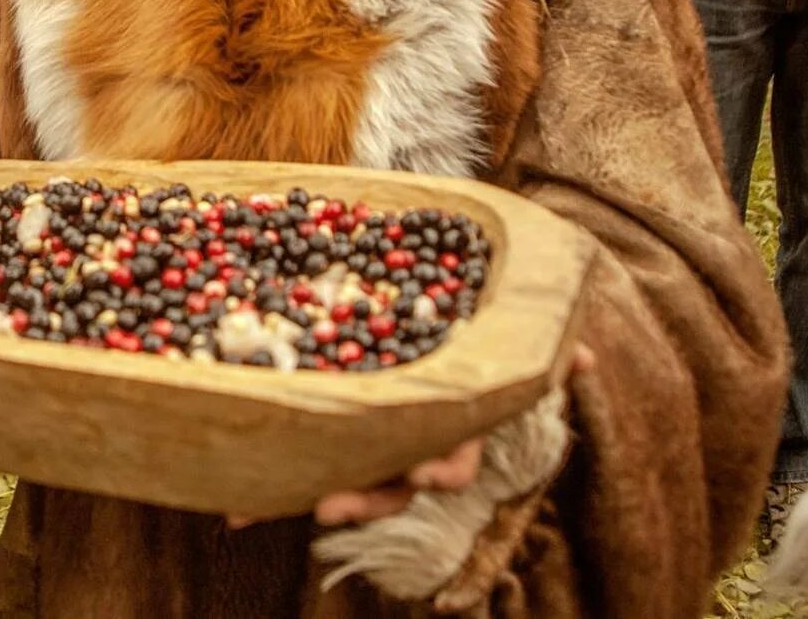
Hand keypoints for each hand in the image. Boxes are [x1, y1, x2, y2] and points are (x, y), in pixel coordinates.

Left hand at [231, 345, 594, 529]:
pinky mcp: (322, 422)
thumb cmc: (473, 317)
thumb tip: (581, 357)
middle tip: (329, 505)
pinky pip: (292, 453)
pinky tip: (226, 509)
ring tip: (256, 510)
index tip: (423, 475)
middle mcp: (406, 435)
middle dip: (361, 497)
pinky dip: (260, 489)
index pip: (451, 452)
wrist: (434, 297)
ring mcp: (364, 435)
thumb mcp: (504, 325)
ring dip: (300, 496)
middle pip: (387, 479)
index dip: (438, 467)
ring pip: (338, 477)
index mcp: (449, 417)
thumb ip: (544, 343)